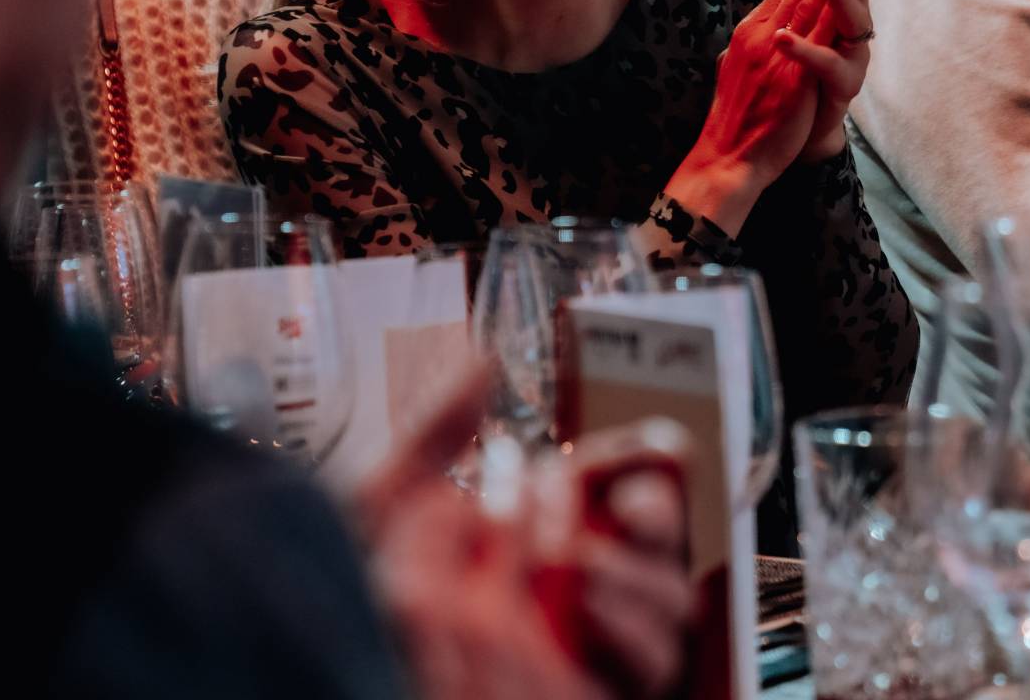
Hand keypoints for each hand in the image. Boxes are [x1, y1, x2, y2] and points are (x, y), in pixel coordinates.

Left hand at [357, 367, 693, 699]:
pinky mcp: (597, 690)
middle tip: (621, 508)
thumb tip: (481, 362)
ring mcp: (595, 645)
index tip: (623, 455)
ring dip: (638, 574)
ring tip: (578, 563)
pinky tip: (585, 611)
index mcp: (544, 535)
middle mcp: (581, 590)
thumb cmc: (367, 604)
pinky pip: (652, 663)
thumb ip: (435, 436)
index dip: (642, 467)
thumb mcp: (389, 508)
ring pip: (669, 602)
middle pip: (663, 543)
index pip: (624, 490)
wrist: (360, 672)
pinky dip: (632, 633)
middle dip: (657, 516)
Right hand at [668, 0, 838, 228]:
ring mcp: (770, 53)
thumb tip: (769, 27)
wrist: (726, 158)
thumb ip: (758, 41)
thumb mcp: (743, 68)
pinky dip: (822, 7)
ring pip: (802, 2)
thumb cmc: (737, 118)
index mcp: (751, 32)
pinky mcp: (785, 76)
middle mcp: (758, 35)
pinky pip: (808, 35)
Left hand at [776, 0, 880, 161]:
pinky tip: (782, 38)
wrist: (800, 120)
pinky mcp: (842, 86)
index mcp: (846, 3)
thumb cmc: (805, 58)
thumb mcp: (798, 7)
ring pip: (853, 22)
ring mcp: (853, 56)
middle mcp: (856, 26)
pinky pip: (827, 66)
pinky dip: (805, 52)